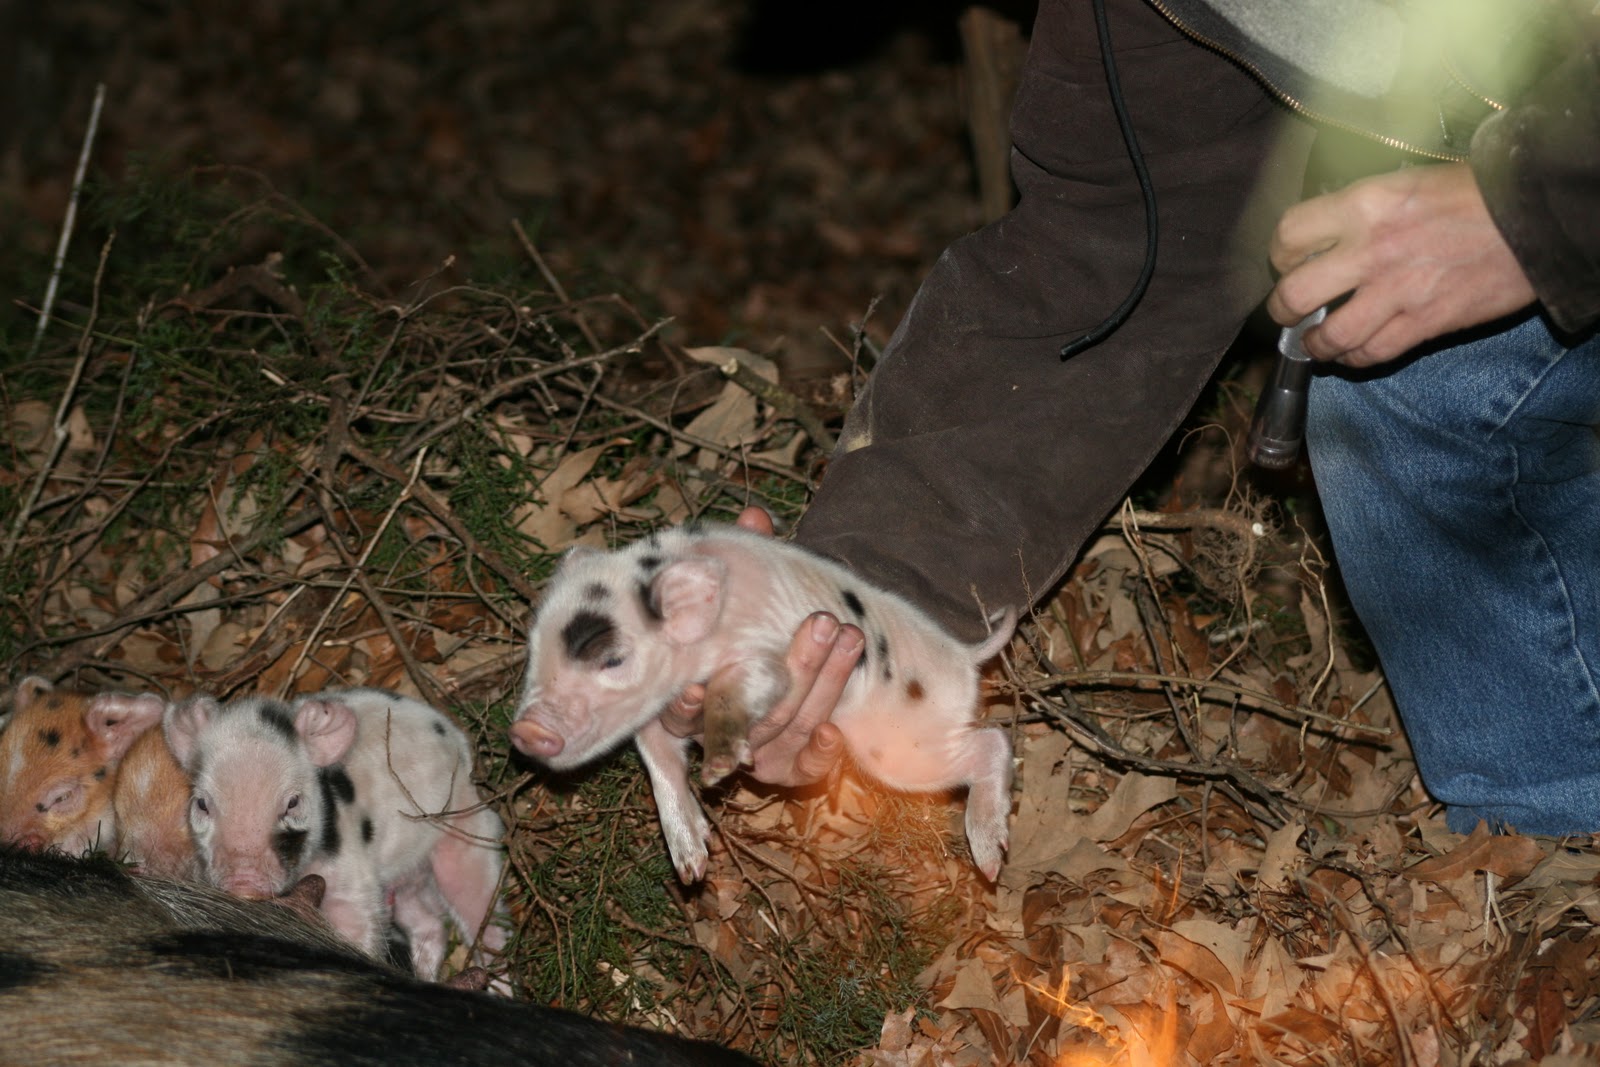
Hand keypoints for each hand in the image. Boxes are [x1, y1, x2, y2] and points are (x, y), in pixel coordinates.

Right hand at [658, 506, 859, 785]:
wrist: (791, 670)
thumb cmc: (749, 627)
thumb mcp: (746, 595)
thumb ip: (746, 559)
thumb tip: (756, 515)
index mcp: (693, 694)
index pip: (680, 711)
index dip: (686, 705)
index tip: (695, 688)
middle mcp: (719, 729)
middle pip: (748, 712)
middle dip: (792, 665)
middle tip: (821, 622)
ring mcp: (755, 753)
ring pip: (785, 729)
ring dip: (821, 684)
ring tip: (847, 637)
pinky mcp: (787, 771)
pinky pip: (803, 772)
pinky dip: (818, 755)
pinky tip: (835, 733)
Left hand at [1266, 163, 1536, 367]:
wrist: (1534, 218)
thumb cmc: (1473, 194)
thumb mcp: (1406, 183)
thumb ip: (1362, 210)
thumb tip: (1327, 236)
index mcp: (1364, 204)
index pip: (1290, 235)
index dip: (1281, 254)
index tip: (1288, 263)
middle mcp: (1370, 250)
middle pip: (1294, 294)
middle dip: (1282, 309)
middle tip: (1288, 311)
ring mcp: (1396, 292)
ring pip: (1328, 336)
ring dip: (1315, 345)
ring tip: (1316, 343)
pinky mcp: (1424, 324)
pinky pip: (1371, 354)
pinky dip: (1354, 359)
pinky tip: (1352, 353)